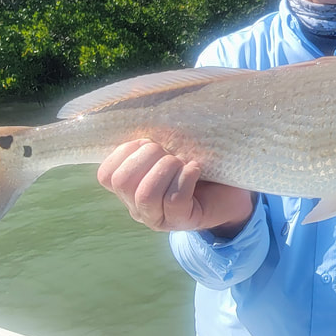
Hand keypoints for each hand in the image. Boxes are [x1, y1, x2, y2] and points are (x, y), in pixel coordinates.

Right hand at [97, 140, 253, 237]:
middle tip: (169, 152)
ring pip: (146, 194)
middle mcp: (138, 206)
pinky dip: (186, 178)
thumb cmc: (196, 166)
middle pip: (122, 181)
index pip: (106, 175)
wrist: (229, 192)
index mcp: (129, 189)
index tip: (148, 142)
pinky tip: (196, 169)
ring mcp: (158, 217)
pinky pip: (174, 199)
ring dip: (166, 168)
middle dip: (147, 157)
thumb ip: (150, 143)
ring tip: (183, 162)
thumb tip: (145, 114)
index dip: (124, 152)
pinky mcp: (182, 221)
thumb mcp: (169, 151)